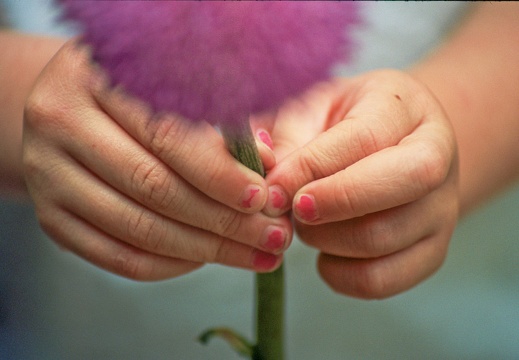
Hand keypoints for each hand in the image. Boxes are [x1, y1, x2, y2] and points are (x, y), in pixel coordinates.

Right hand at [23, 40, 291, 279]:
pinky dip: (168, 265)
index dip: (219, 172)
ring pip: (137, 228)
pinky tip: (206, 260)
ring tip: (254, 255)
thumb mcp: (174, 87)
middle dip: (224, 221)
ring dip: (205, 250)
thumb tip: (266, 163)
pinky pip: (115, 256)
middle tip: (273, 237)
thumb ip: (221, 120)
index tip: (262, 198)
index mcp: (94, 77)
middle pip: (152, 186)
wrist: (71, 108)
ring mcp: (47, 175)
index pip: (166, 135)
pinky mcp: (49, 217)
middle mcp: (59, 123)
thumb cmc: (136, 95)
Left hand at [261, 70, 458, 297]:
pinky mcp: (432, 252)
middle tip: (293, 207)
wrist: (390, 143)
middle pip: (405, 182)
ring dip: (326, 239)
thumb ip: (286, 138)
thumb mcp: (312, 110)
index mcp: (405, 107)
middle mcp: (439, 155)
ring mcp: (442, 208)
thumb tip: (267, 181)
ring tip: (305, 223)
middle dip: (335, 202)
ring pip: (384, 238)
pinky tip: (324, 254)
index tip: (274, 185)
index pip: (366, 137)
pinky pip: (383, 279)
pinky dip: (340, 275)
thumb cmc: (342, 124)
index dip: (314, 166)